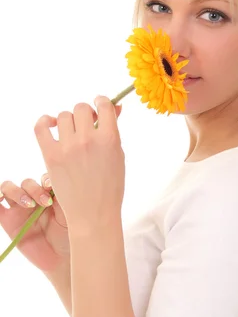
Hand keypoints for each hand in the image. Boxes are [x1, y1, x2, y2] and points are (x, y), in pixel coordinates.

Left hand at [33, 96, 124, 232]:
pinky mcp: (51, 156)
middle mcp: (88, 140)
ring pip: (63, 116)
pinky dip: (44, 121)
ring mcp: (68, 147)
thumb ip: (114, 131)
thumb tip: (114, 107)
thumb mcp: (118, 156)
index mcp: (110, 139)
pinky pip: (41, 127)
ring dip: (68, 121)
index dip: (101, 102)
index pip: (104, 105)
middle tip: (86, 126)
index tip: (99, 105)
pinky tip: (51, 125)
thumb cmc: (110, 187)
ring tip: (72, 134)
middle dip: (85, 114)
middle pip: (81, 108)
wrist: (93, 214)